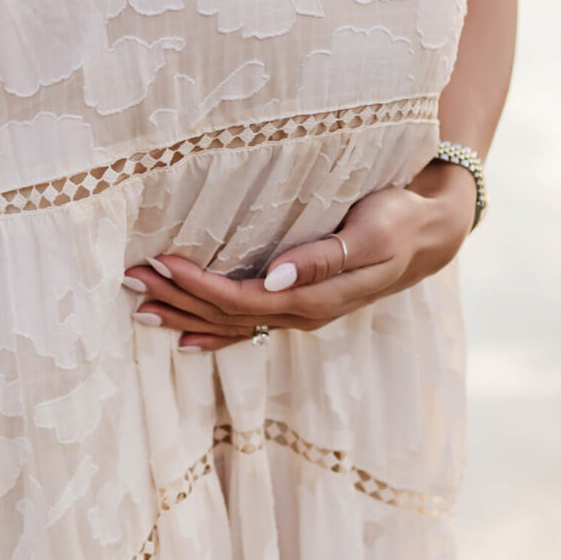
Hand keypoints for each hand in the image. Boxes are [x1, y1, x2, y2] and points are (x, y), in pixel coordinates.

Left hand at [122, 161, 476, 350]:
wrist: (430, 234)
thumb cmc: (399, 221)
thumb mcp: (371, 233)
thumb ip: (324, 256)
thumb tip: (275, 278)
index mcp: (315, 298)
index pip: (242, 300)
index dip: (199, 286)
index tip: (162, 262)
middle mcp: (302, 313)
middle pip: (226, 316)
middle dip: (176, 299)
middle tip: (130, 278)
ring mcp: (300, 314)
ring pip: (230, 324)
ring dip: (183, 315)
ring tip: (139, 304)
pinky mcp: (299, 305)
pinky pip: (247, 327)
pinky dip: (211, 332)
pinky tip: (183, 338)